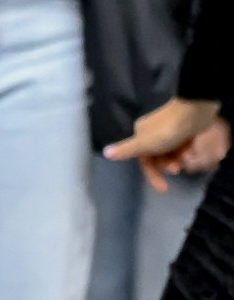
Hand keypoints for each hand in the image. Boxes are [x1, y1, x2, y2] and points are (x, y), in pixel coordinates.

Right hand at [106, 96, 223, 193]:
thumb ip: (126, 150)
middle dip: (167, 166)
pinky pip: (182, 145)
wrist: (194, 110)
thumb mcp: (145, 143)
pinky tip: (192, 150)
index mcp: (140, 135)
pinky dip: (186, 150)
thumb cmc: (167, 129)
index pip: (143, 160)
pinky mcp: (183, 128)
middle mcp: (152, 133)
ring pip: (171, 152)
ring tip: (187, 158)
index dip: (152, 175)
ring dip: (178, 159)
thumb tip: (105, 152)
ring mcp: (169, 130)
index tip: (164, 189)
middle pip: (158, 157)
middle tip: (177, 169)